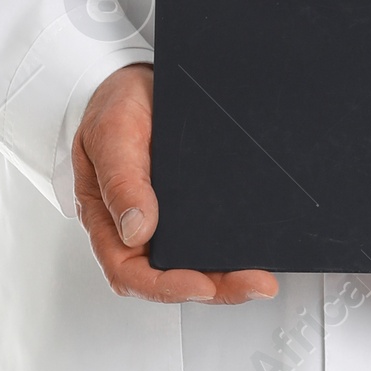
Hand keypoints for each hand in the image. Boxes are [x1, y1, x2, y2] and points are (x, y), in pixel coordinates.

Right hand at [72, 66, 278, 303]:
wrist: (140, 81)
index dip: (165, 287)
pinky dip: (235, 250)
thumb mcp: (110, 134)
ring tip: (262, 278)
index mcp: (108, 220)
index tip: (201, 286)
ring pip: (197, 265)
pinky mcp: (193, 209)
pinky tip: (257, 250)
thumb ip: (120, 180)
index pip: (129, 272)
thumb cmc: (113, 107)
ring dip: (230, 277)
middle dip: (215, 289)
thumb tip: (136, 230)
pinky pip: (212, 238)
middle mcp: (138, 228)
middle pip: (171, 277)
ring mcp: (168, 221)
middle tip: (253, 284)